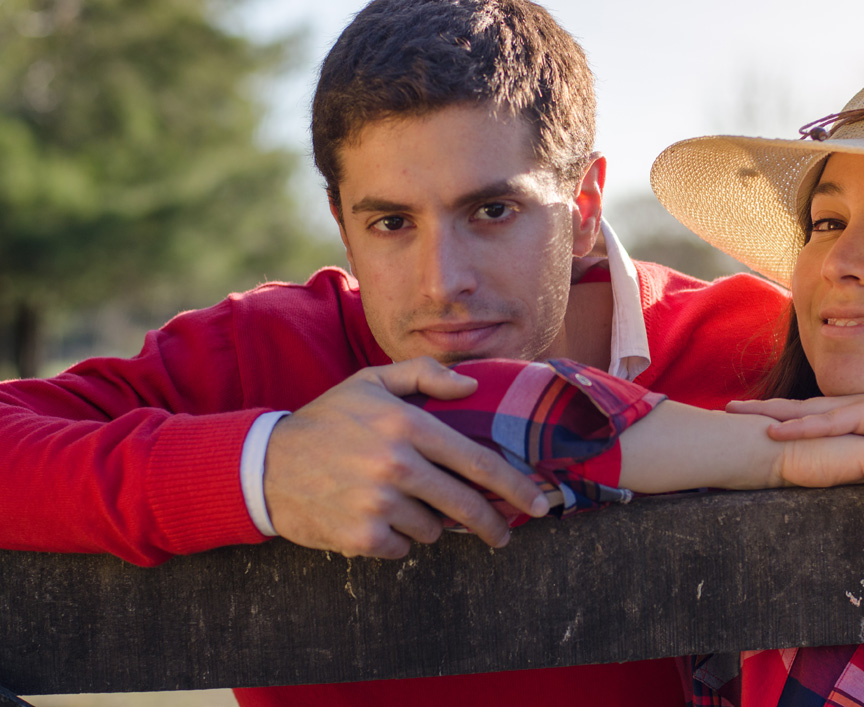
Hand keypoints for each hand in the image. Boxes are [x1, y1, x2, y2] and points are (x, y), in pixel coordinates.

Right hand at [264, 357, 549, 558]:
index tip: (538, 501)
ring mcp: (379, 504)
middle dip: (494, 524)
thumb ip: (425, 374)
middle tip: (503, 534)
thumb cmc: (327, 420)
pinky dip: (397, 539)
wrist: (265, 465)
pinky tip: (376, 519)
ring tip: (403, 505)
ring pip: (433, 529)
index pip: (478, 462)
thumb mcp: (371, 382)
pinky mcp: (362, 536)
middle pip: (466, 505)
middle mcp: (398, 465)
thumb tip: (472, 387)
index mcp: (408, 426)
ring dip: (430, 524)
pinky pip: (403, 547)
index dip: (515, 486)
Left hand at [728, 378, 863, 451]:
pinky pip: (834, 423)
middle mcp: (852, 406)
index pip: (807, 412)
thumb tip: (854, 463)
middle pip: (797, 406)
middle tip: (727, 409)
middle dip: (761, 408)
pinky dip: (804, 426)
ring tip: (741, 416)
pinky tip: (780, 431)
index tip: (744, 416)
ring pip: (807, 411)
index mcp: (854, 413)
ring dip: (772, 414)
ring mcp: (861, 408)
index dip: (775, 413)